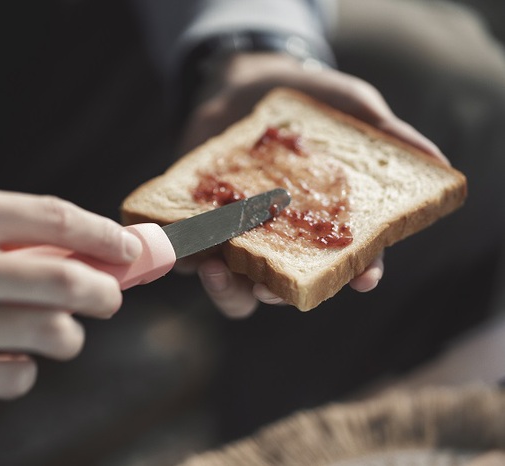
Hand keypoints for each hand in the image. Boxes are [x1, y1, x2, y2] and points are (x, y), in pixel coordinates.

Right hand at [0, 183, 142, 397]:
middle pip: (66, 282)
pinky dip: (25, 368)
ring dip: (70, 335)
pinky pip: (12, 378)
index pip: (57, 220)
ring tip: (59, 330)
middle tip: (110, 296)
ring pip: (49, 335)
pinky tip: (10, 356)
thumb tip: (67, 246)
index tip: (130, 250)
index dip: (106, 236)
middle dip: (106, 292)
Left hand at [182, 53, 445, 317]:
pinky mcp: (197, 223)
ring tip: (217, 270)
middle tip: (269, 288)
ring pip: (232, 286)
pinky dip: (183, 255)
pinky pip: (188, 253)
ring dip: (223, 289)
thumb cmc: (308, 104)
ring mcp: (236, 236)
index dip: (357, 272)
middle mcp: (280, 241)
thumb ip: (387, 133)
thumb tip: (436, 160)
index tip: (365, 278)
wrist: (245, 83)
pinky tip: (182, 242)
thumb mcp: (351, 110)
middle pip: (281, 288)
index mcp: (321, 227)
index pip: (345, 261)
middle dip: (275, 293)